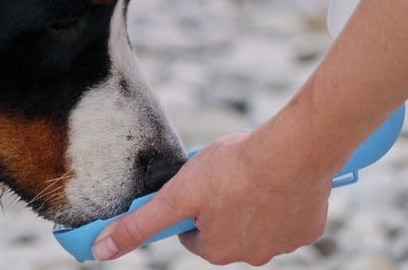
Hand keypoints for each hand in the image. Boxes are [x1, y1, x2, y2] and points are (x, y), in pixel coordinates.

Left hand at [90, 131, 333, 264]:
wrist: (293, 151)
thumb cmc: (234, 169)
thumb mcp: (176, 194)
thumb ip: (138, 224)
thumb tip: (100, 250)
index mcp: (216, 250)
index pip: (193, 233)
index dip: (193, 206)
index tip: (201, 185)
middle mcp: (250, 256)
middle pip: (227, 230)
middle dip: (224, 206)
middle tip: (228, 176)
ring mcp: (283, 244)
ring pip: (260, 223)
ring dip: (255, 203)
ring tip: (256, 174)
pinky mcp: (308, 229)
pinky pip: (291, 217)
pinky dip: (285, 201)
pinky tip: (282, 180)